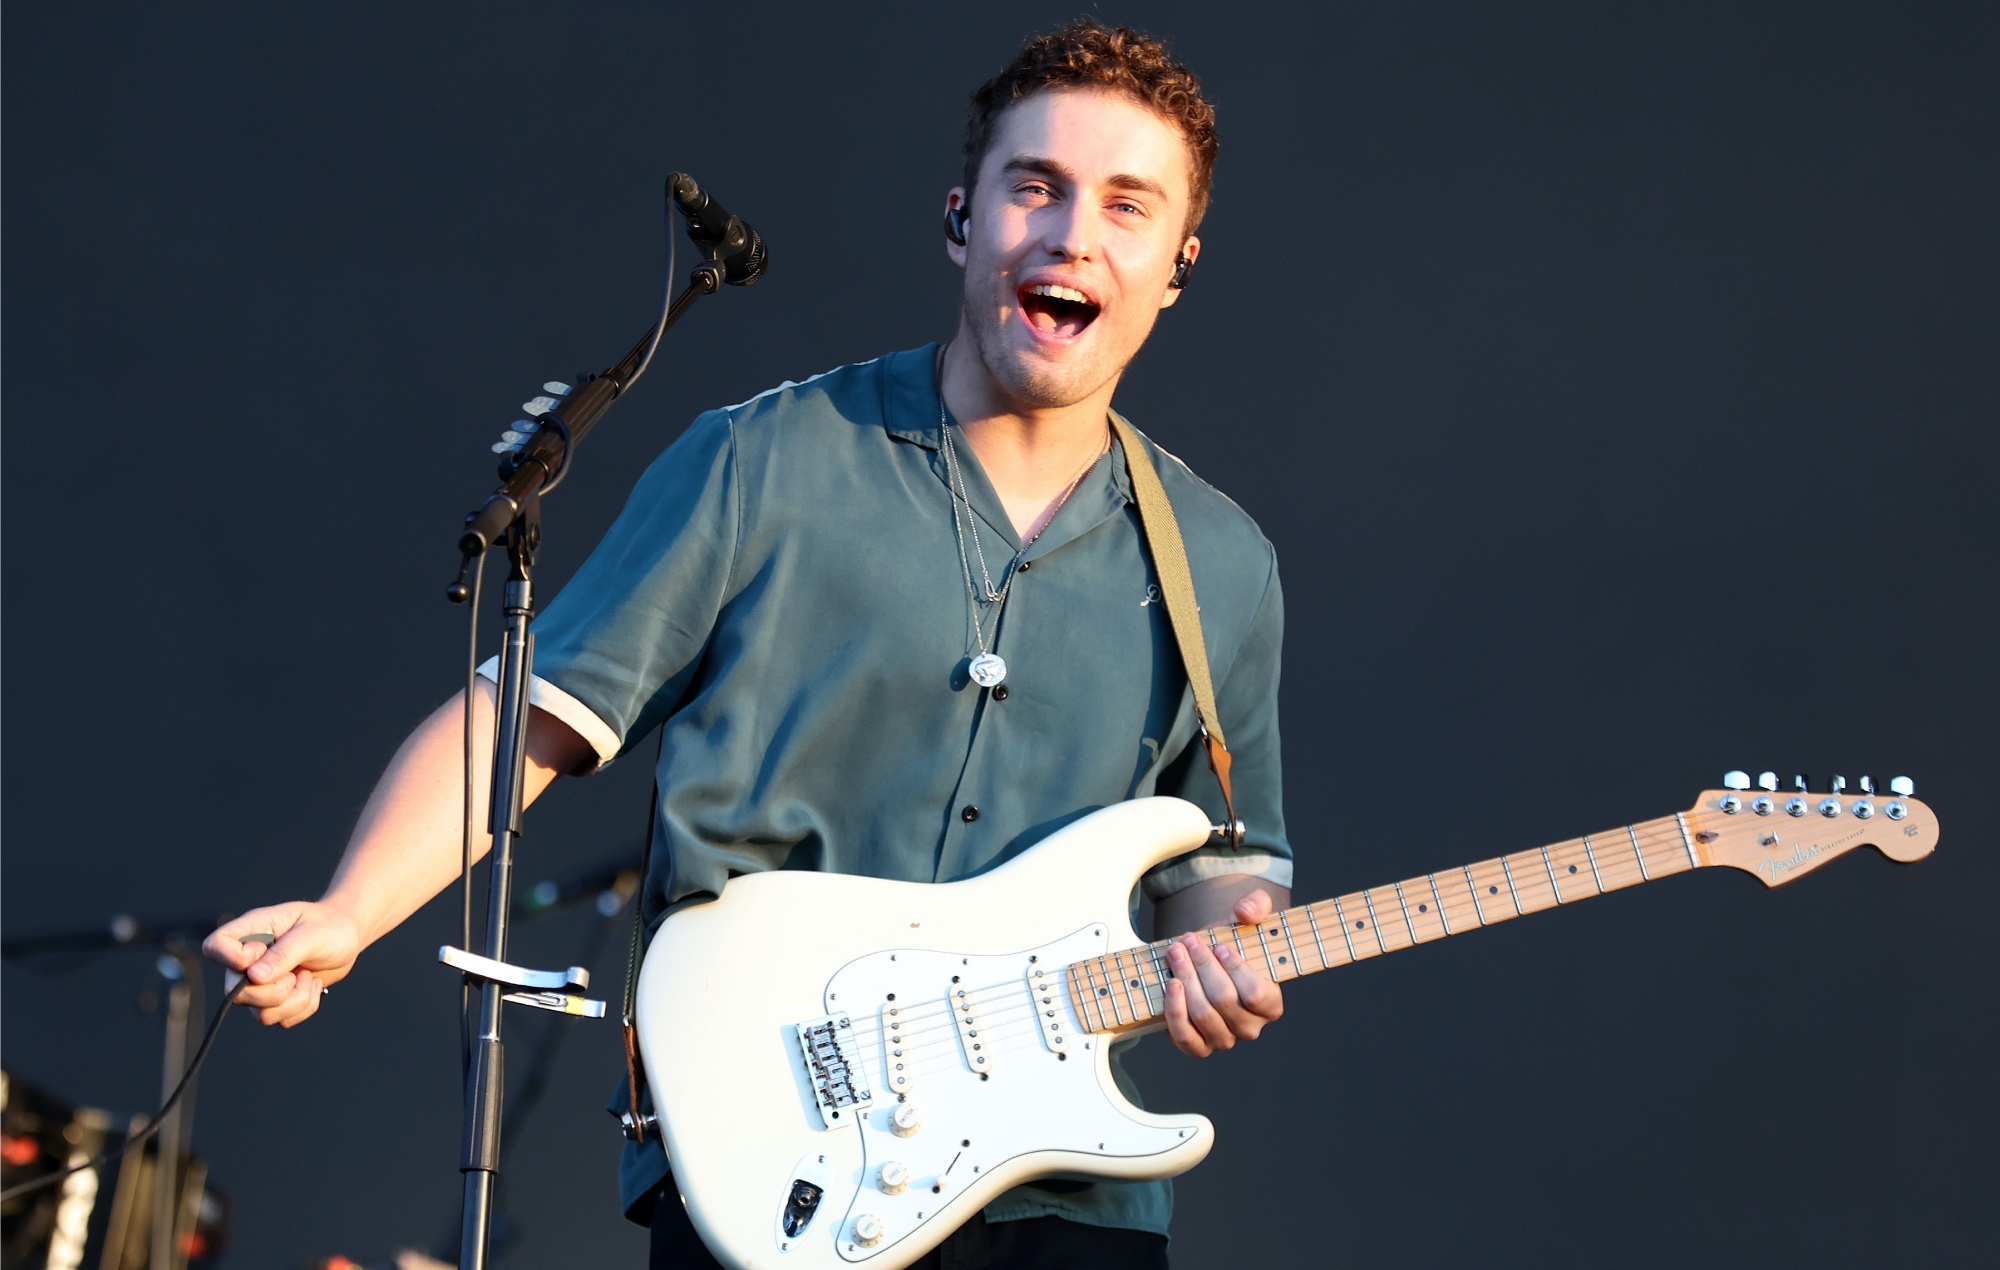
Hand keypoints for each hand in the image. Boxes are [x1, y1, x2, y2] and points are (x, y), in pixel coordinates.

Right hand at [202, 901, 361, 1027]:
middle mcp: (250, 960)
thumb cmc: (330, 926)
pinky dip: (303, 1007)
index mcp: (252, 932)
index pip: (215, 946)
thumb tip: (254, 976)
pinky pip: (280, 1019)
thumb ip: (284, 953)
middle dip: (273, 992)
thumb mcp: (312, 934)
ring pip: (260, 1013)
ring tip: (308, 978)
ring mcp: (260, 983)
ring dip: (294, 1001)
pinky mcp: (276, 1000)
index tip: (264, 954)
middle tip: (297, 974)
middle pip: (234, 993)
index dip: (234, 960)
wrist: (348, 937)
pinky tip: (312, 986)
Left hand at [1162, 887, 1284, 1056]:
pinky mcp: (1197, 1045)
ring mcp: (1223, 1040)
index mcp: (1271, 1004)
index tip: (1220, 947)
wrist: (1209, 959)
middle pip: (1224, 1000)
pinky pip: (1184, 1036)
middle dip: (1202, 966)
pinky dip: (1174, 1011)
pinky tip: (1170, 984)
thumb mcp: (1250, 916)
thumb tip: (1246, 911)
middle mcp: (1250, 1028)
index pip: (1256, 994)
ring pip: (1203, 1015)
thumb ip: (1256, 905)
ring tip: (1176, 953)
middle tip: (1188, 941)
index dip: (1237, 970)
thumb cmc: (1233, 941)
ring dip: (1185, 980)